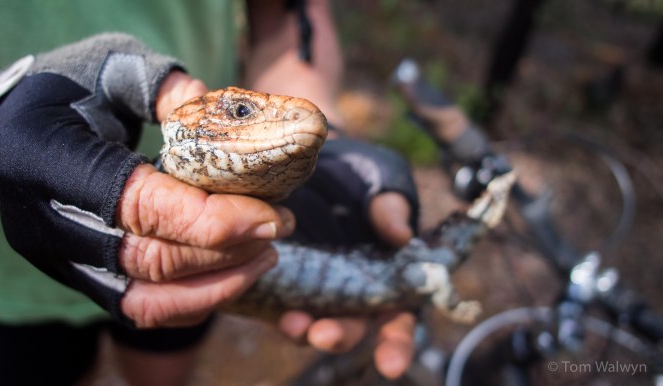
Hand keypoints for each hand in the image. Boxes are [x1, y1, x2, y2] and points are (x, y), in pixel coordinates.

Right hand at [0, 33, 297, 325]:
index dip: (209, 220)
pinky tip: (232, 277)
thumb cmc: (61, 90)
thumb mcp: (111, 67)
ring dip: (216, 284)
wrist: (3, 132)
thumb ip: (165, 88)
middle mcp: (47, 222)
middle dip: (226, 249)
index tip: (268, 215)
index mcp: (49, 159)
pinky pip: (138, 309)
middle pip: (149, 259)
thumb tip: (220, 109)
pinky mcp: (77, 278)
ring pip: (146, 299)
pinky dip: (190, 301)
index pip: (138, 206)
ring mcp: (60, 259)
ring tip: (266, 256)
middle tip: (280, 226)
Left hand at [278, 137, 419, 378]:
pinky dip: (280, 315)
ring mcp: (314, 290)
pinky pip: (279, 307)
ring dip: (308, 331)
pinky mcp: (281, 284)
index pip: (397, 317)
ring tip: (297, 324)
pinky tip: (280, 313)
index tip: (392, 365)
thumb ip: (391, 206)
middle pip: (352, 327)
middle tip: (325, 334)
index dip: (397, 343)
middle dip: (341, 337)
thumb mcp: (378, 181)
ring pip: (315, 325)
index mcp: (385, 275)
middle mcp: (350, 291)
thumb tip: (402, 236)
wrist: (304, 157)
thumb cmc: (355, 174)